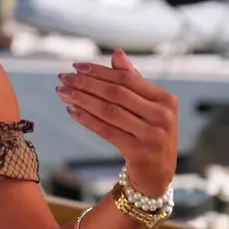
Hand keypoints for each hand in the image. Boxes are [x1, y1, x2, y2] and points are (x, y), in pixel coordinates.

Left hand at [55, 49, 177, 196]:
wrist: (157, 175)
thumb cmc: (149, 134)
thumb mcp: (148, 107)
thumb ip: (134, 81)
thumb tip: (117, 53)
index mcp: (165, 99)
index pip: (126, 78)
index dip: (99, 71)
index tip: (76, 66)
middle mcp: (162, 115)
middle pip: (116, 93)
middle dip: (86, 83)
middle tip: (63, 78)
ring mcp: (152, 135)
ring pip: (109, 111)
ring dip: (82, 99)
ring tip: (63, 92)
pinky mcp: (139, 152)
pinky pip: (107, 131)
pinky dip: (87, 119)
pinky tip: (72, 111)